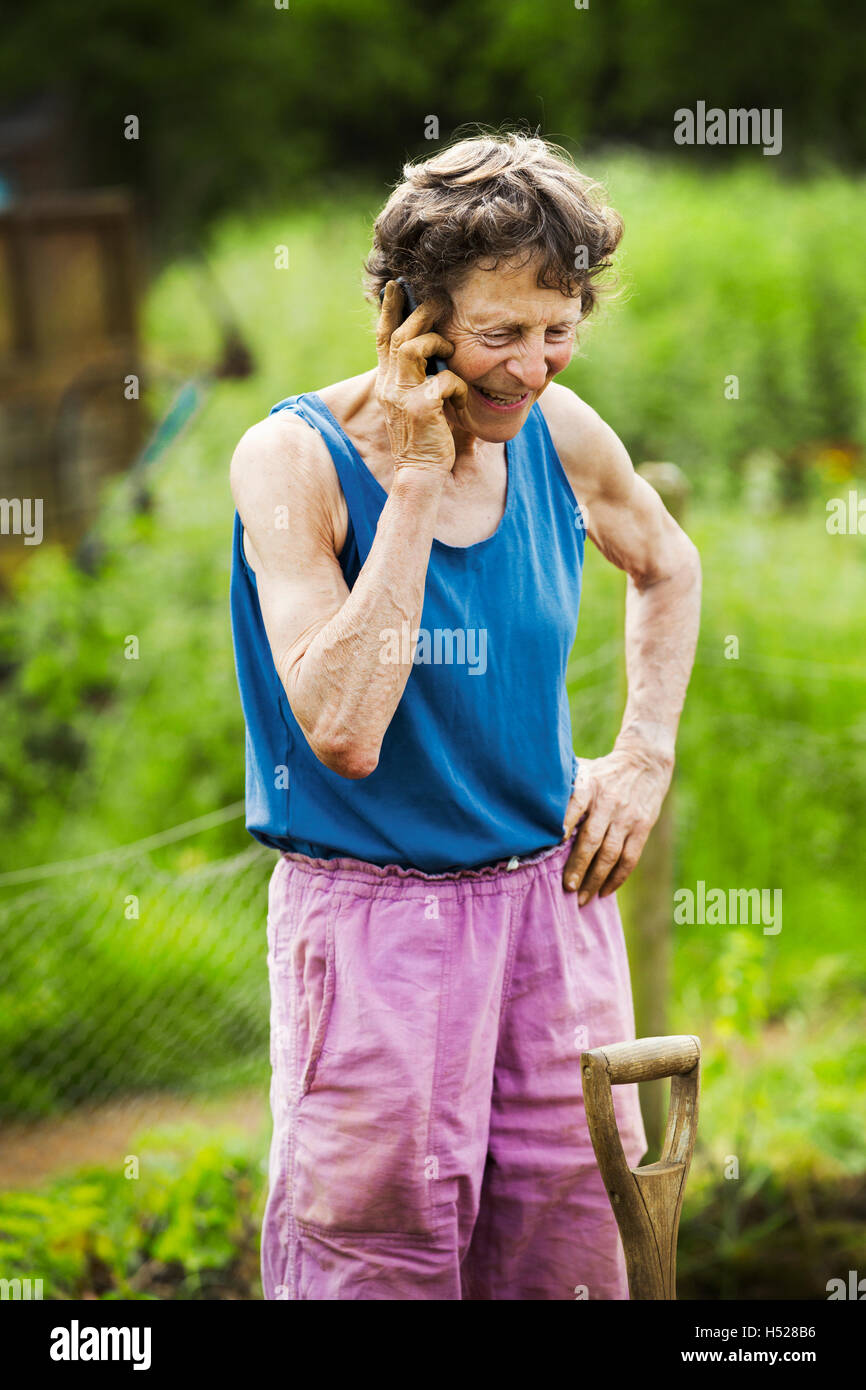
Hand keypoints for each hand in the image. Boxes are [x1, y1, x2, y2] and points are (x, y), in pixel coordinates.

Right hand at [375, 280, 473, 477]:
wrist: (420, 473)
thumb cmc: (425, 437)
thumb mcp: (415, 402)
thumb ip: (418, 377)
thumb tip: (434, 349)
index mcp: (388, 382)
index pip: (383, 338)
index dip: (388, 310)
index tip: (395, 286)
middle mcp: (390, 386)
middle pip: (399, 335)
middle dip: (419, 312)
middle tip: (439, 299)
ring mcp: (402, 396)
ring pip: (413, 347)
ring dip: (436, 342)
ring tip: (450, 350)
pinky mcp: (421, 409)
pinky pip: (444, 380)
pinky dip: (458, 386)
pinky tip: (462, 400)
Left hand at [561, 738, 673, 902]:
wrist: (645, 762)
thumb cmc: (603, 771)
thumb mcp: (582, 769)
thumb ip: (562, 786)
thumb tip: (530, 804)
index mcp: (589, 785)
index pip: (575, 804)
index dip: (564, 823)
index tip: (553, 843)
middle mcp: (608, 803)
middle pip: (592, 839)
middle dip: (579, 866)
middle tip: (567, 888)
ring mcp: (627, 817)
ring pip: (611, 854)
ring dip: (596, 879)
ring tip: (583, 898)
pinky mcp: (642, 827)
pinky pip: (630, 857)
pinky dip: (618, 877)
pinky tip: (605, 891)